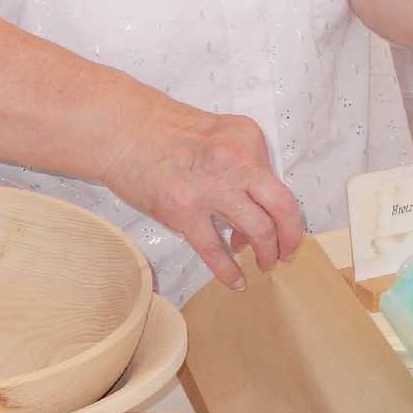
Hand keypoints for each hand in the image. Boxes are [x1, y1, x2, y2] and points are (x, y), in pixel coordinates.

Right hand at [108, 101, 304, 290]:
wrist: (121, 131)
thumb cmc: (165, 131)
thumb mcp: (219, 134)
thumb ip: (242, 166)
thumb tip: (253, 214)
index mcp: (247, 139)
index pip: (280, 183)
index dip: (287, 213)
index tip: (287, 229)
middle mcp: (236, 162)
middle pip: (281, 208)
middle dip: (290, 238)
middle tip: (286, 254)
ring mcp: (211, 189)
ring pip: (257, 230)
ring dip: (265, 254)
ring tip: (264, 265)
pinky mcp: (184, 212)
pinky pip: (214, 250)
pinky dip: (229, 271)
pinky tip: (237, 282)